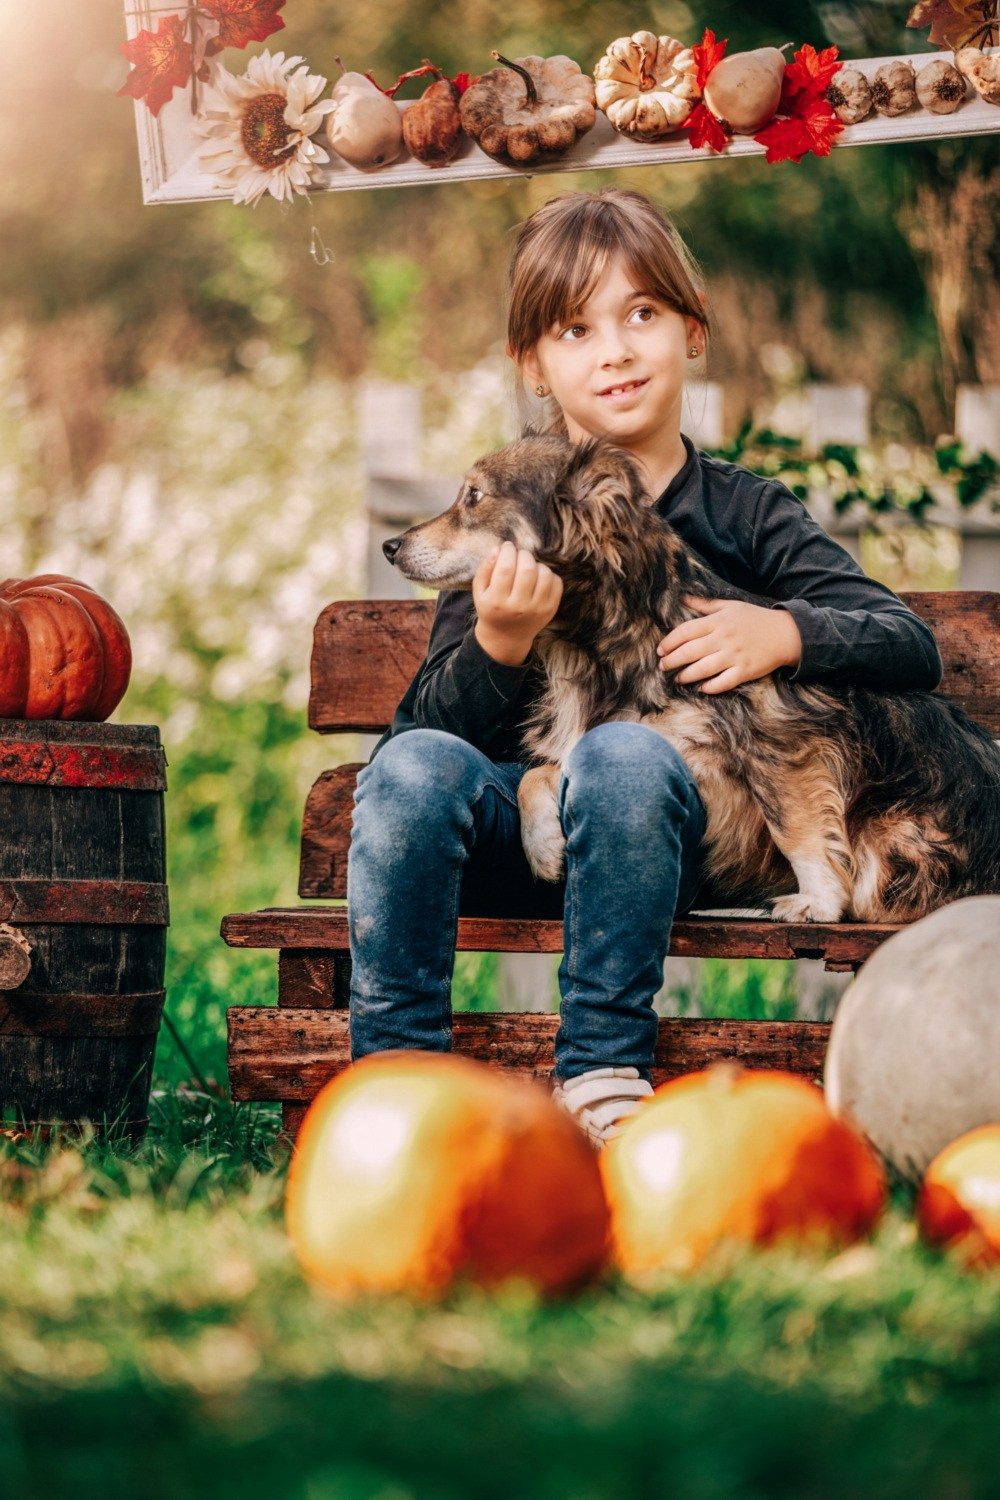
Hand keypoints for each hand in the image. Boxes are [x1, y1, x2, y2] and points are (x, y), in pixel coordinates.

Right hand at [473, 541, 562, 665]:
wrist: (507, 637)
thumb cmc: (491, 608)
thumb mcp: (480, 591)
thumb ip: (485, 569)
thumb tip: (498, 548)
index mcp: (497, 601)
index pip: (506, 568)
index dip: (508, 551)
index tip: (507, 547)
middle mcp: (518, 606)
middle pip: (527, 569)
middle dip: (523, 555)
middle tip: (519, 555)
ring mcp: (537, 609)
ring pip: (544, 574)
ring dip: (537, 564)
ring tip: (528, 567)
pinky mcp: (550, 610)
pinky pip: (557, 583)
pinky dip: (549, 575)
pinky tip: (538, 578)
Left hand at [657, 597, 801, 693]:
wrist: (786, 633)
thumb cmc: (755, 619)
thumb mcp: (730, 606)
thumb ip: (705, 605)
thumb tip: (682, 598)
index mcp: (719, 621)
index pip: (686, 631)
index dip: (669, 641)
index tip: (660, 649)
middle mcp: (724, 638)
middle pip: (690, 651)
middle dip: (672, 660)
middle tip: (662, 666)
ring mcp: (735, 656)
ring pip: (703, 669)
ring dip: (686, 675)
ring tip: (677, 678)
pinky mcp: (745, 671)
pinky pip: (723, 682)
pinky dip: (710, 687)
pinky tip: (701, 688)